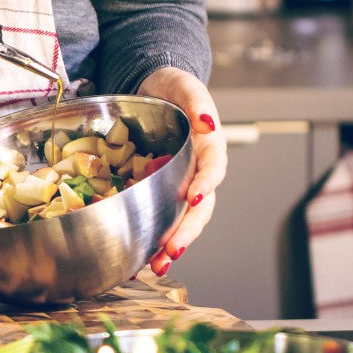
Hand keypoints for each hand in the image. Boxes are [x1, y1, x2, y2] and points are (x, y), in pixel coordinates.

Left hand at [136, 66, 226, 275]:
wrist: (155, 89)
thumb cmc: (173, 87)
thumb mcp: (185, 86)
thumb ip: (197, 102)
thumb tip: (207, 123)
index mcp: (209, 146)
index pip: (213, 169)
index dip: (206, 184)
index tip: (193, 198)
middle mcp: (198, 169)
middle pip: (200, 206)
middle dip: (187, 230)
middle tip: (171, 251)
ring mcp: (181, 182)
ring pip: (183, 219)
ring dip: (172, 244)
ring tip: (156, 266)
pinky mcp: (162, 190)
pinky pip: (162, 216)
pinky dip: (153, 238)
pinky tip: (139, 257)